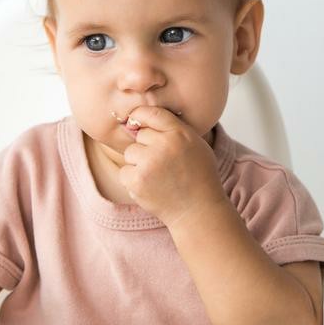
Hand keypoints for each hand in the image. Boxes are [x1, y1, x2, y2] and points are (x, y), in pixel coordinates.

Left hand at [118, 106, 226, 228]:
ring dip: (138, 164)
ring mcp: (150, 163)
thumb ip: (174, 131)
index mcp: (180, 133)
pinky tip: (150, 187)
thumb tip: (143, 120)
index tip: (136, 121)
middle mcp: (165, 145)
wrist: (199, 211)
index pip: (152, 113)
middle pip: (140, 135)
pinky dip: (133, 181)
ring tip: (157, 177)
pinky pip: (124, 172)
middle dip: (146, 147)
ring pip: (130, 153)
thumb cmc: (199, 178)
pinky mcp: (138, 180)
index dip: (140, 116)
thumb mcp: (196, 146)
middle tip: (162, 165)